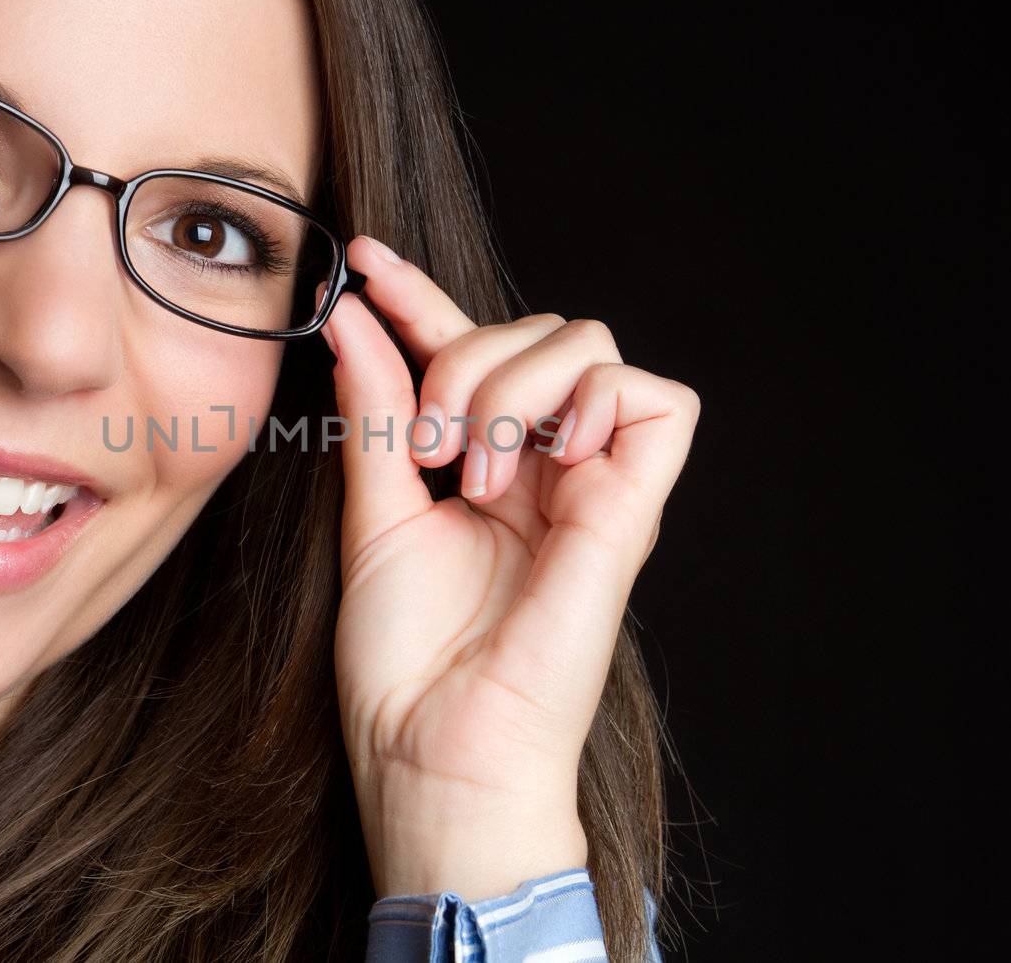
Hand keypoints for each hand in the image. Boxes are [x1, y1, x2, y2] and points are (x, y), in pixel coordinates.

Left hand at [323, 235, 699, 901]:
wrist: (433, 749)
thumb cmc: (402, 660)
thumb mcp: (374, 512)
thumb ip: (375, 411)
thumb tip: (352, 317)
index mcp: (483, 465)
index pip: (465, 346)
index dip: (420, 295)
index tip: (363, 262)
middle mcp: (543, 465)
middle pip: (532, 328)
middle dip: (461, 357)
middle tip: (421, 448)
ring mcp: (592, 484)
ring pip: (588, 343)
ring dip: (508, 382)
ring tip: (468, 468)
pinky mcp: (633, 510)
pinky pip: (658, 399)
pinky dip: (596, 397)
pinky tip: (543, 452)